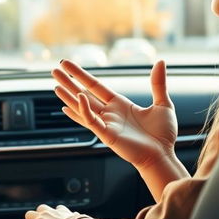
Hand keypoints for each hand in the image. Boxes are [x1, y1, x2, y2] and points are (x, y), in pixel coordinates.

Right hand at [52, 59, 176, 169]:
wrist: (164, 155)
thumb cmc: (162, 134)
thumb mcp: (162, 104)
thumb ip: (158, 83)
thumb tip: (161, 62)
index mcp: (119, 104)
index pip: (95, 86)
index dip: (81, 74)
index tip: (67, 64)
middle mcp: (109, 113)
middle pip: (83, 94)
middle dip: (69, 82)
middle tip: (54, 70)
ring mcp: (106, 124)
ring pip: (82, 107)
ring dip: (68, 96)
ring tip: (55, 85)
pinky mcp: (107, 135)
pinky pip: (92, 120)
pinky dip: (84, 109)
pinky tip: (77, 98)